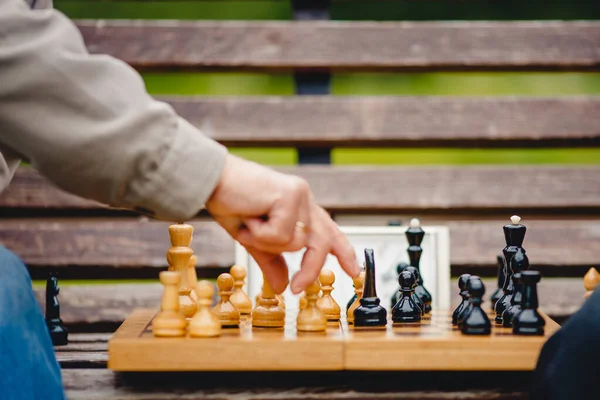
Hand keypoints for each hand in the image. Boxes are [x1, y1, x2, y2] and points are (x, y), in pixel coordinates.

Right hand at [206, 154, 359, 293]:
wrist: (211, 182)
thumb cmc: (231, 204)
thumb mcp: (255, 241)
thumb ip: (272, 262)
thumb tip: (281, 286)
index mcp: (301, 209)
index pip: (329, 232)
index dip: (343, 252)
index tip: (354, 271)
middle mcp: (305, 200)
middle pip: (321, 244)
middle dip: (310, 269)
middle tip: (296, 288)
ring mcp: (300, 196)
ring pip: (298, 243)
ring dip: (268, 243)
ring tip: (250, 226)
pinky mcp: (291, 195)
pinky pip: (282, 234)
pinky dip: (261, 234)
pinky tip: (249, 217)